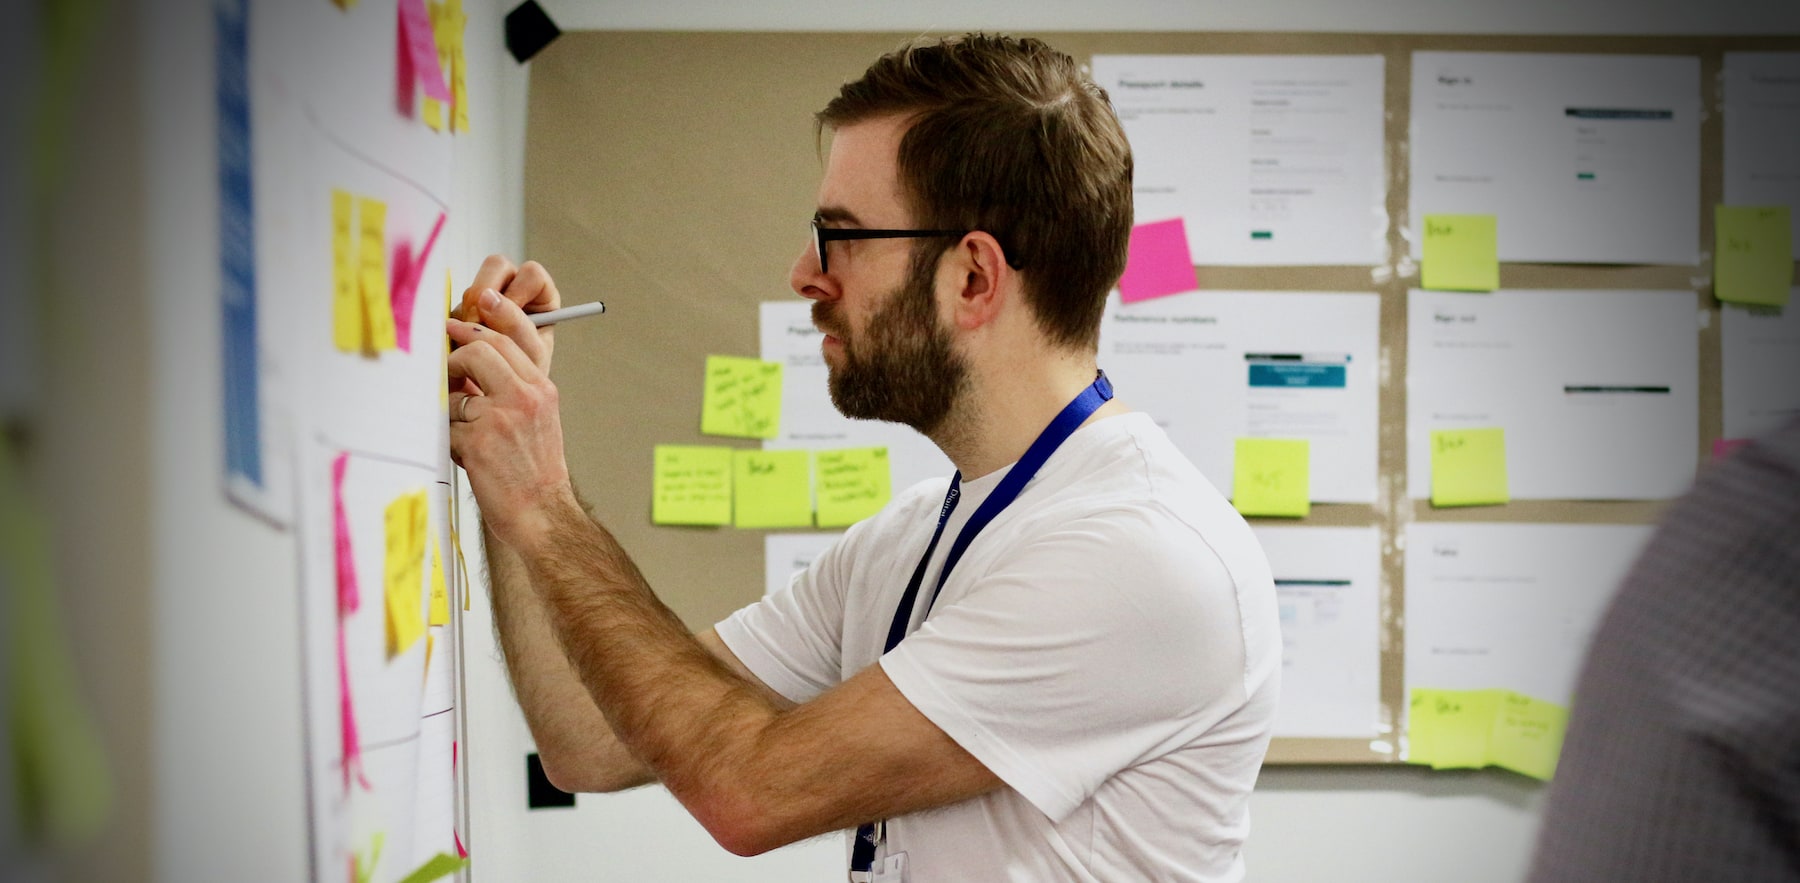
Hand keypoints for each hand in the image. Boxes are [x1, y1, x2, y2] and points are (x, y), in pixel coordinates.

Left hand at [448, 288, 580, 551]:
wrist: (542, 514)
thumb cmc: (535, 472)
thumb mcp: (537, 420)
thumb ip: (513, 389)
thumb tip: (474, 362)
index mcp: (542, 389)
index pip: (515, 336)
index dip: (489, 318)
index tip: (471, 308)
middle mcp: (526, 397)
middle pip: (482, 348)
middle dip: (456, 353)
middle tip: (446, 365)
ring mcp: (502, 417)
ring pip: (458, 383)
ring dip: (450, 400)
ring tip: (462, 423)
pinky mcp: (479, 440)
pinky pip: (447, 421)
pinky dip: (449, 434)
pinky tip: (464, 451)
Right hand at [454, 255, 560, 373]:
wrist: (502, 396)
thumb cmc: (526, 377)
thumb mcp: (530, 355)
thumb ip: (515, 326)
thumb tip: (487, 296)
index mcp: (541, 297)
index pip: (531, 274)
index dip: (518, 292)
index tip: (509, 318)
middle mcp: (514, 291)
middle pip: (496, 266)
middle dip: (484, 295)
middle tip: (479, 326)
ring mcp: (486, 300)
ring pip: (472, 288)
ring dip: (469, 314)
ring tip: (475, 343)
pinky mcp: (463, 313)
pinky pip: (454, 308)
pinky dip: (455, 325)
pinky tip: (463, 346)